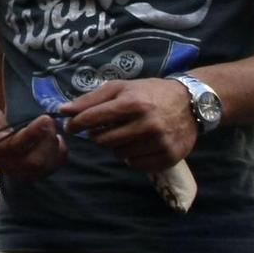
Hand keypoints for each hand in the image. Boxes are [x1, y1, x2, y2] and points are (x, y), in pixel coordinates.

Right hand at [0, 97, 66, 180]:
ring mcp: (16, 170)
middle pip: (33, 162)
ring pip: (43, 168)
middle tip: (50, 121)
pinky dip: (58, 156)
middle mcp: (3, 164)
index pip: (15, 146)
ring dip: (53, 148)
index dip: (32, 134)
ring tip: (53, 129)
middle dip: (46, 141)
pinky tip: (57, 140)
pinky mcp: (27, 170)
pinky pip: (48, 170)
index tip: (45, 118)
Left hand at [63, 78, 196, 173]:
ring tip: (126, 133)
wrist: (191, 103)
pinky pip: (135, 164)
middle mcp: (147, 124)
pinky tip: (138, 143)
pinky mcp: (168, 157)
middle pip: (103, 140)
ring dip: (116, 145)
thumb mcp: (120, 88)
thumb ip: (90, 99)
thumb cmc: (149, 93)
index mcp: (133, 103)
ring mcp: (159, 142)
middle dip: (98, 135)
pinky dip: (132, 156)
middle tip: (105, 128)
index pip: (93, 118)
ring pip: (119, 154)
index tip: (70, 126)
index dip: (76, 123)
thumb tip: (63, 111)